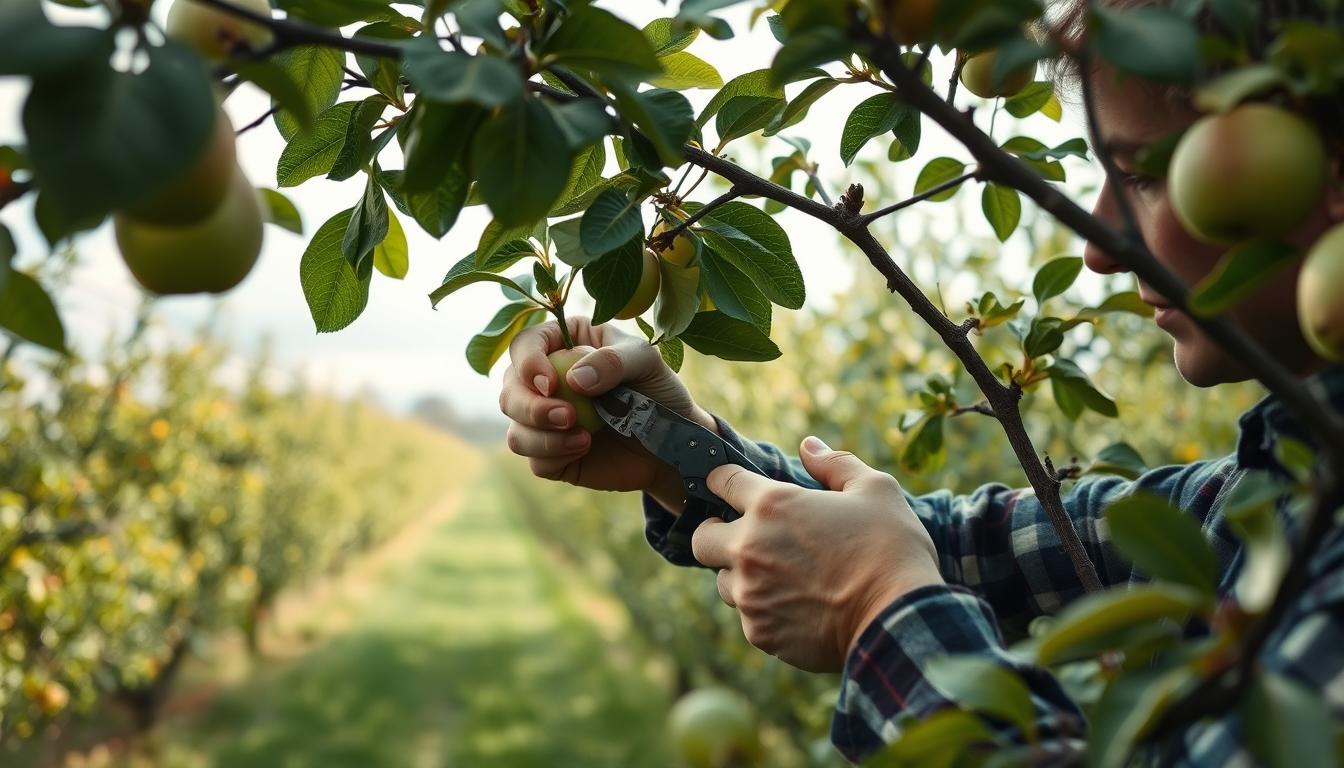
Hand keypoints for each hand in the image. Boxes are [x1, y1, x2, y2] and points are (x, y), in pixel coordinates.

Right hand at [499, 316, 715, 509]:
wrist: (671, 445)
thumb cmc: (659, 393)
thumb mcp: (646, 363)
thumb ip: (612, 361)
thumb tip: (573, 379)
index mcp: (563, 345)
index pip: (525, 345)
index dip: (528, 362)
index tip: (551, 383)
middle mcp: (547, 381)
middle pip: (510, 390)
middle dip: (530, 406)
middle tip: (567, 416)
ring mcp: (545, 420)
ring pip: (515, 429)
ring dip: (540, 436)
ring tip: (583, 438)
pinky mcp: (552, 454)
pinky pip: (533, 459)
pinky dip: (552, 456)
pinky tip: (583, 448)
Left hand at [692, 436, 943, 672]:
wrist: (899, 621)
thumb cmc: (891, 548)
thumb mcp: (876, 489)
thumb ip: (835, 463)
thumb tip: (809, 446)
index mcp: (771, 505)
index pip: (721, 481)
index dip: (725, 481)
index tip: (731, 487)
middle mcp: (749, 548)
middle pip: (702, 538)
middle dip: (717, 533)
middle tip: (745, 536)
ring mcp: (750, 594)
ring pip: (723, 582)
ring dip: (742, 576)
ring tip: (781, 578)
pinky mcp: (760, 632)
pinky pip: (749, 617)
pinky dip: (767, 612)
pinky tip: (799, 609)